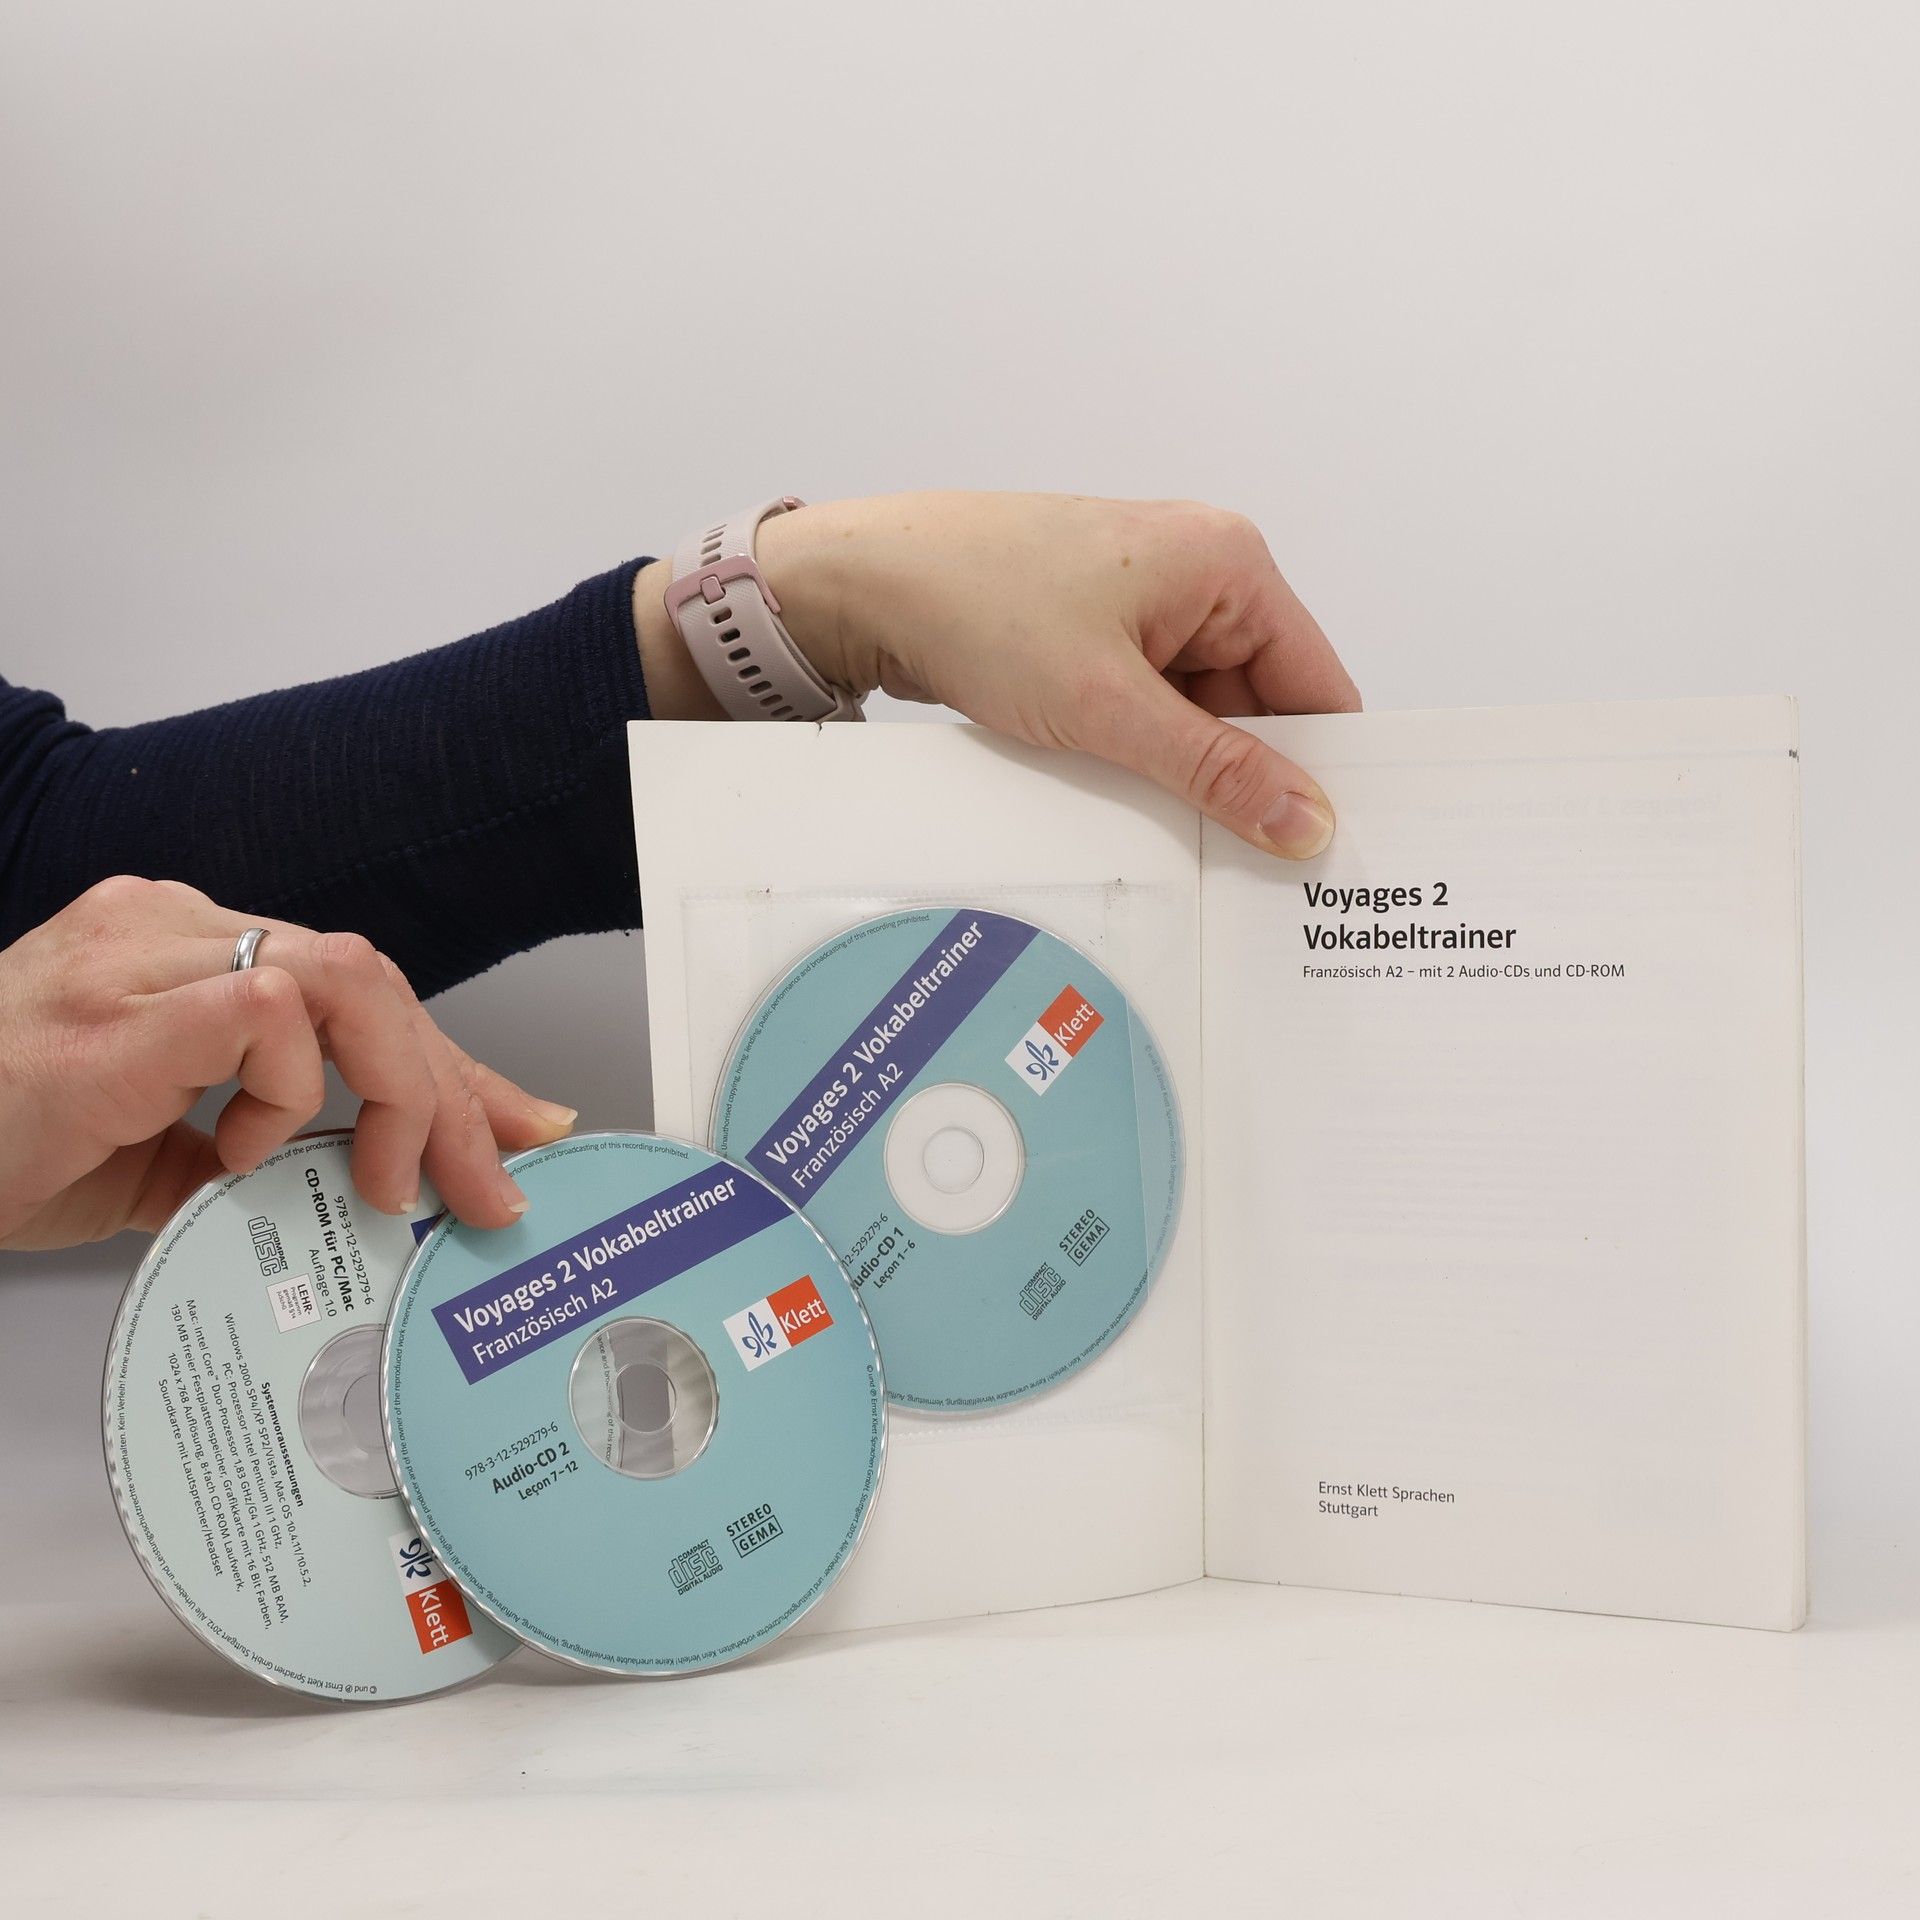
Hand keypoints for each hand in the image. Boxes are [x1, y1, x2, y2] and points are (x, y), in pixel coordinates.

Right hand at [0, 877, 577, 1250]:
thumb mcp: (157, 1161)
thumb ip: (257, 1156)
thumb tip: (371, 1190)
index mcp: (181, 951)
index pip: (355, 993)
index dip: (451, 1067)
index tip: (520, 1133)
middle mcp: (167, 927)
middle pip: (371, 977)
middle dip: (453, 1093)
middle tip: (480, 1190)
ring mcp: (139, 953)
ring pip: (343, 977)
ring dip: (398, 1090)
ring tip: (378, 1180)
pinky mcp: (116, 1008)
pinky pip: (264, 1013)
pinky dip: (291, 1091)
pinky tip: (247, 1153)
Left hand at [633, 492, 1359, 855]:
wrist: (863, 582)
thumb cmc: (979, 604)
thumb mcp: (1112, 707)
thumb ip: (1216, 771)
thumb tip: (1305, 820)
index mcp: (1228, 563)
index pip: (1317, 683)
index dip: (1323, 770)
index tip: (1324, 846)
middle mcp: (1198, 572)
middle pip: (1261, 704)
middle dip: (1247, 778)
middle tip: (1247, 865)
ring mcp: (1145, 603)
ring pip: (1202, 714)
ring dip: (1187, 771)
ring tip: (1171, 830)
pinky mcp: (1098, 632)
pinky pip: (1150, 708)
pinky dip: (1143, 753)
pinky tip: (1125, 795)